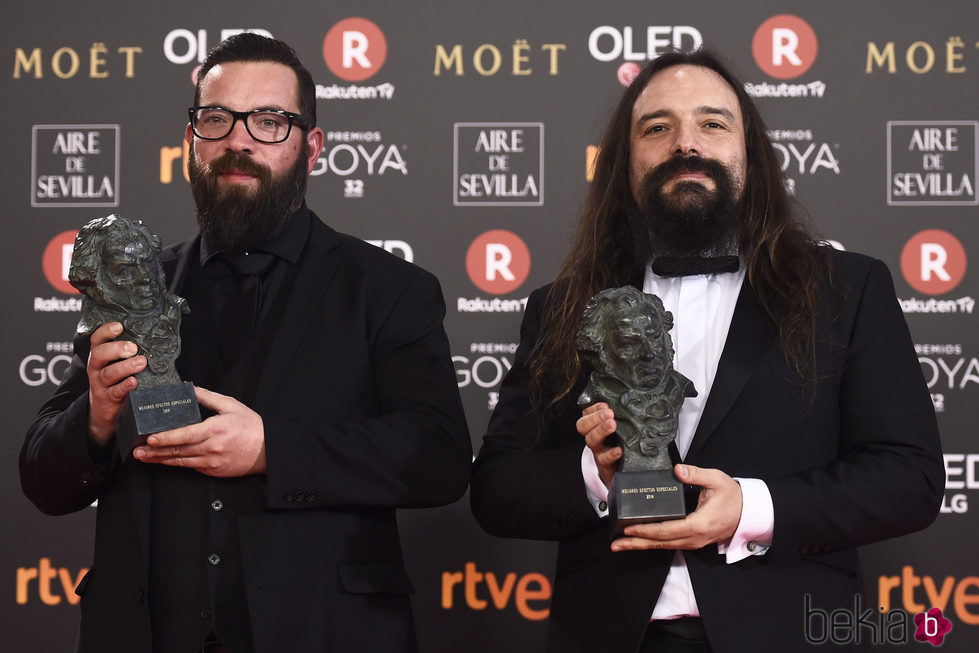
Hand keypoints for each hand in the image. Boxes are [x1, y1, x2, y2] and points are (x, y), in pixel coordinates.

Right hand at [87, 322, 145, 446]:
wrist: (103, 410)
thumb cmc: (114, 381)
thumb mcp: (115, 364)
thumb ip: (127, 352)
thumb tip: (153, 338)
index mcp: (99, 356)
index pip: (97, 340)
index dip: (105, 331)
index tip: (119, 326)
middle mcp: (96, 368)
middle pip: (100, 355)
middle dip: (116, 349)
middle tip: (133, 347)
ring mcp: (100, 384)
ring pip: (109, 373)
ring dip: (125, 367)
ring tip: (141, 362)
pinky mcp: (107, 399)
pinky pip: (115, 392)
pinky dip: (125, 386)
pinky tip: (134, 382)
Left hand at [132, 387, 266, 476]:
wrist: (267, 450)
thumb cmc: (251, 426)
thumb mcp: (231, 405)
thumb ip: (208, 397)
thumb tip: (189, 389)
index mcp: (214, 430)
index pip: (184, 435)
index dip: (165, 438)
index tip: (150, 438)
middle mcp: (211, 448)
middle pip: (177, 451)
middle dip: (155, 451)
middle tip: (137, 451)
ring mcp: (212, 461)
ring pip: (181, 462)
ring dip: (161, 460)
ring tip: (145, 457)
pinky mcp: (214, 470)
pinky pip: (192, 467)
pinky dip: (178, 463)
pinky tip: (166, 460)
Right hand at [576, 402, 621, 487]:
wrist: (620, 467)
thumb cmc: (620, 442)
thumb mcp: (618, 425)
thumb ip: (617, 414)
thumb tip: (623, 401)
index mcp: (594, 425)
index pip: (586, 413)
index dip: (594, 408)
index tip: (606, 405)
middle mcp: (593, 436)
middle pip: (583, 425)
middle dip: (596, 418)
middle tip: (609, 414)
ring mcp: (598, 449)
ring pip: (591, 440)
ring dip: (601, 430)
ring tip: (612, 424)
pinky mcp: (605, 464)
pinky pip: (603, 459)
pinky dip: (611, 454)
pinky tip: (619, 450)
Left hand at [611, 464, 742, 551]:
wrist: (748, 512)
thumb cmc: (733, 496)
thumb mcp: (717, 480)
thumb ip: (696, 474)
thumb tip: (678, 470)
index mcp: (699, 523)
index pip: (667, 530)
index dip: (646, 529)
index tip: (629, 527)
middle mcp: (695, 537)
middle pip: (661, 543)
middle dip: (636, 543)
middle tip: (615, 544)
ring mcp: (694, 542)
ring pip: (664, 546)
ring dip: (642, 546)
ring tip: (621, 545)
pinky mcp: (693, 541)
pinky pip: (670, 545)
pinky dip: (653, 544)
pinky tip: (641, 541)